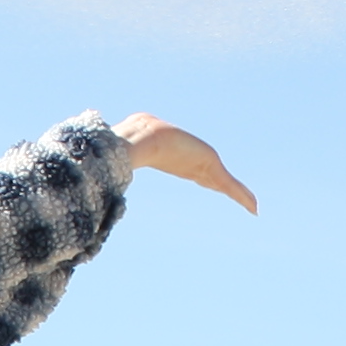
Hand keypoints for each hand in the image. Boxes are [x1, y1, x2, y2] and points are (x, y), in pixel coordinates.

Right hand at [113, 113, 256, 213]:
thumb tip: (91, 156)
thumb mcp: (121, 157)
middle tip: (237, 196)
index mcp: (178, 159)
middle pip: (213, 178)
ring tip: (252, 207)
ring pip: (226, 184)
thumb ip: (111, 159)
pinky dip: (243, 198)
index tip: (208, 183)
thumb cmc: (130, 145)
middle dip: (224, 186)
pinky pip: (231, 187)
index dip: (204, 178)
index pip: (195, 170)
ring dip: (239, 195)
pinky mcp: (211, 168)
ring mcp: (203, 163)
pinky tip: (254, 209)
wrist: (142, 136)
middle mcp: (193, 160)